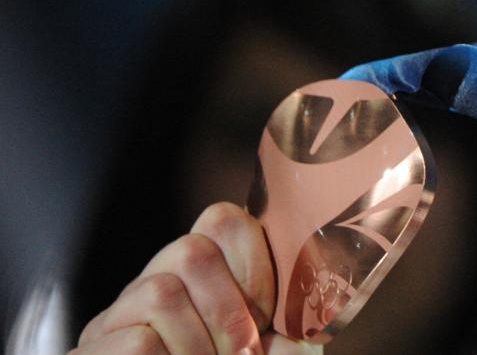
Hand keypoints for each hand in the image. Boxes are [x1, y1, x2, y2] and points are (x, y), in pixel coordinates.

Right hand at [72, 202, 317, 354]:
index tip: (267, 316)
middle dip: (229, 308)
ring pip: (160, 292)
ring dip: (200, 344)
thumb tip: (303, 332)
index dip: (254, 262)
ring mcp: (113, 320)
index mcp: (195, 279)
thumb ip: (286, 340)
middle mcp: (149, 286)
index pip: (221, 219)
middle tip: (242, 354)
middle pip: (191, 251)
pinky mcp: (88, 354)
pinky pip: (137, 341)